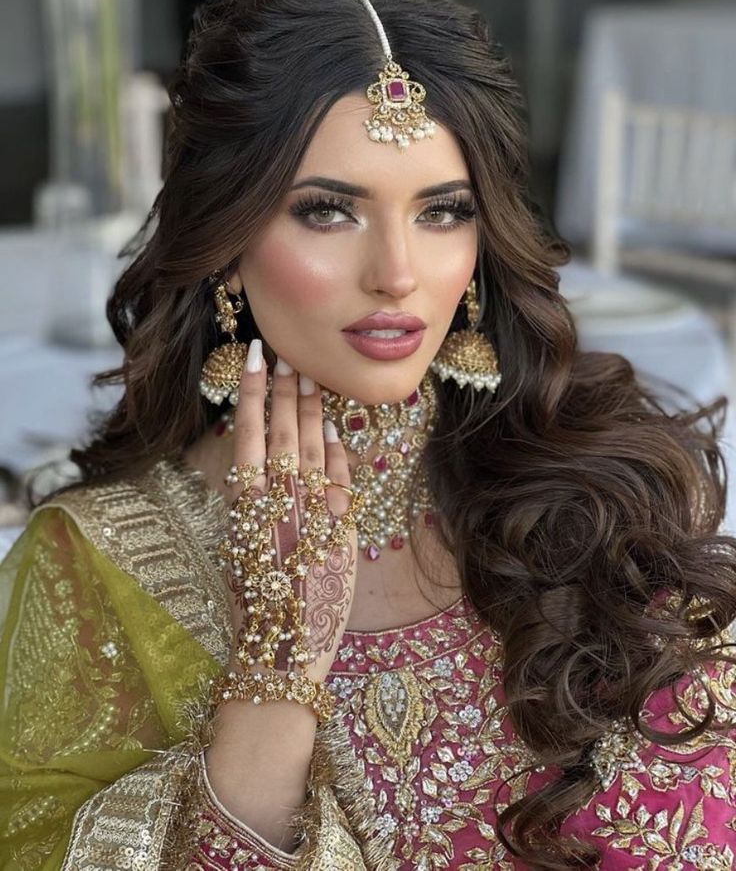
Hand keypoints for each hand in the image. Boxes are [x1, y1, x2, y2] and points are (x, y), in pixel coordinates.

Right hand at [221, 342, 358, 685]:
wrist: (284, 651)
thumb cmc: (257, 606)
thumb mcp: (243, 550)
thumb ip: (253, 507)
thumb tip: (262, 465)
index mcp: (244, 507)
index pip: (246, 434)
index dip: (252, 393)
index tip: (254, 359)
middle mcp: (276, 505)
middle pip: (280, 433)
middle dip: (285, 390)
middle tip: (288, 353)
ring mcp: (310, 515)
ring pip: (309, 449)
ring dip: (310, 410)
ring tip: (311, 376)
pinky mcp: (340, 532)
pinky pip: (338, 482)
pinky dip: (336, 453)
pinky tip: (333, 426)